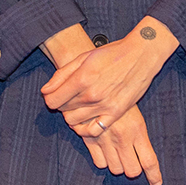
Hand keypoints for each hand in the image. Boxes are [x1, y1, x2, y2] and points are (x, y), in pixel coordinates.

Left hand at [46, 17, 179, 132]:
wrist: (140, 56)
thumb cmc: (111, 54)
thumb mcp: (83, 58)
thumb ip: (62, 74)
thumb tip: (45, 90)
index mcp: (81, 78)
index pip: (53, 100)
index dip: (49, 98)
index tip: (54, 94)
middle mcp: (91, 95)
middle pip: (62, 110)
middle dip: (61, 104)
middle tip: (68, 97)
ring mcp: (104, 106)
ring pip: (74, 121)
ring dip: (71, 115)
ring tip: (77, 106)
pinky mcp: (115, 114)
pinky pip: (93, 130)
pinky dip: (84, 129)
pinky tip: (85, 120)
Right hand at [78, 106, 163, 184]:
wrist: (93, 86)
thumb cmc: (118, 99)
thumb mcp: (135, 113)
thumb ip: (139, 135)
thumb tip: (146, 160)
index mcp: (137, 130)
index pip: (149, 161)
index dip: (154, 176)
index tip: (156, 184)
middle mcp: (122, 138)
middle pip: (132, 170)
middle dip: (133, 169)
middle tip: (131, 161)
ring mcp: (105, 140)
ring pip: (115, 169)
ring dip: (118, 165)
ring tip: (117, 153)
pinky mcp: (90, 139)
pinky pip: (100, 163)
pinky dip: (103, 161)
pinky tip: (105, 151)